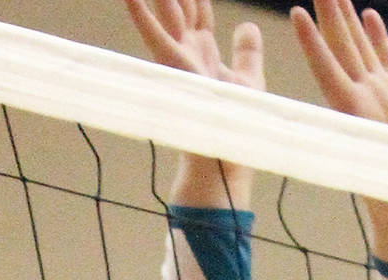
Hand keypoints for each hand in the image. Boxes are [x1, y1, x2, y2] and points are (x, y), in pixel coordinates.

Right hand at [123, 0, 263, 208]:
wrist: (227, 157)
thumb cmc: (238, 128)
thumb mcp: (249, 80)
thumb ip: (246, 52)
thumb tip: (247, 26)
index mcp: (203, 53)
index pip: (198, 12)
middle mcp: (187, 52)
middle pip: (179, 6)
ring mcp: (177, 57)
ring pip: (166, 10)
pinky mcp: (173, 65)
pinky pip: (152, 33)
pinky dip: (138, 13)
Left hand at [290, 1, 387, 261]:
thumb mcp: (370, 167)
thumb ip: (356, 144)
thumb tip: (342, 130)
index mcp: (352, 111)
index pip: (328, 67)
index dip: (313, 42)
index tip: (296, 15)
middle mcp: (364, 95)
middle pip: (342, 47)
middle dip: (330, 15)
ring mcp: (382, 92)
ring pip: (360, 47)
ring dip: (347, 19)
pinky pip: (386, 58)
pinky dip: (377, 37)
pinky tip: (368, 15)